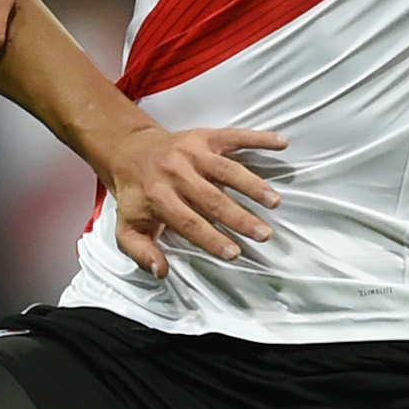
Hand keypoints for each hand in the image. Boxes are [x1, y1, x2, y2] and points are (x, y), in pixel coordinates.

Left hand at [101, 121, 286, 272]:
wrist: (129, 151)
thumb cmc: (135, 195)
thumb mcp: (127, 227)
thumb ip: (140, 252)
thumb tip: (161, 271)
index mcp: (158, 197)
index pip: (189, 222)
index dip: (212, 238)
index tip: (235, 252)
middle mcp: (176, 173)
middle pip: (213, 199)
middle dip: (240, 218)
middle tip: (263, 233)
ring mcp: (192, 152)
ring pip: (227, 170)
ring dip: (252, 185)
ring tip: (274, 201)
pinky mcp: (205, 136)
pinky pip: (235, 137)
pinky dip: (259, 139)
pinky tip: (282, 144)